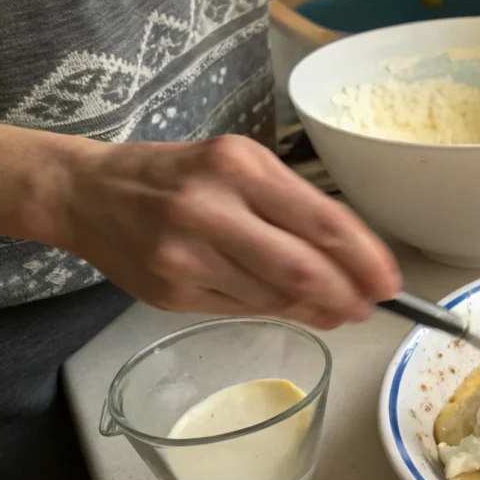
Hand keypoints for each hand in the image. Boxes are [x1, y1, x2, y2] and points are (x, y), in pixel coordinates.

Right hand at [59, 135, 400, 328]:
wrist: (87, 193)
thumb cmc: (176, 175)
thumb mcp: (237, 166)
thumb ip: (293, 209)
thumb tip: (352, 266)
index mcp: (239, 166)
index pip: (323, 221)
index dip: (366, 259)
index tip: (392, 282)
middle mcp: (211, 208)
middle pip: (304, 270)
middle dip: (349, 296)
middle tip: (371, 307)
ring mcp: (186, 255)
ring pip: (276, 297)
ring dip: (319, 310)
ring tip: (339, 310)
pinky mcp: (170, 292)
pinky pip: (243, 311)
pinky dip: (279, 313)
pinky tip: (295, 309)